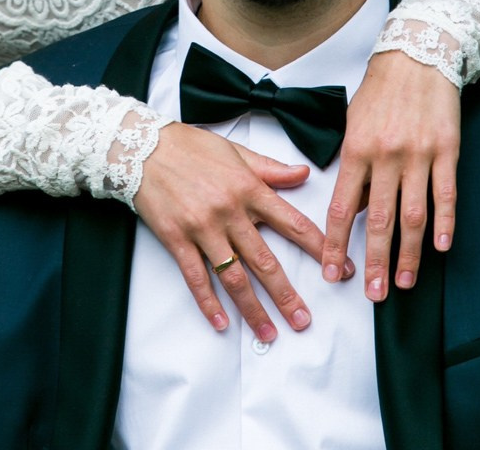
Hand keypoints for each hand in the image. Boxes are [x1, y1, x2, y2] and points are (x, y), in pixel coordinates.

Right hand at [135, 121, 344, 340]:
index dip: (319, 248)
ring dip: (253, 308)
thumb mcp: (236, 151)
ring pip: (233, 276)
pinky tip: (222, 323)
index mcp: (249, 188)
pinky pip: (196, 277)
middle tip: (303, 321)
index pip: (293, 223)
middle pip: (265, 260)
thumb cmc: (190, 146)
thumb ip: (270, 168)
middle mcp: (229, 211)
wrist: (143, 147)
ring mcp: (202, 228)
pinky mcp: (177, 239)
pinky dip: (209, 303)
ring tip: (269, 332)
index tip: (337, 269)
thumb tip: (303, 174)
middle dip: (287, 295)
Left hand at [323, 50, 459, 300]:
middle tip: (372, 295)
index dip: (335, 243)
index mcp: (356, 149)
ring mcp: (418, 154)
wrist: (416, 55)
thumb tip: (351, 211)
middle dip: (373, 261)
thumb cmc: (380, 92)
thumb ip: (352, 168)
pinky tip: (440, 247)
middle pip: (378, 220)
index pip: (341, 207)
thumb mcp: (353, 125)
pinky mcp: (447, 150)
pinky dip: (444, 223)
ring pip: (412, 214)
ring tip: (402, 282)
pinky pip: (446, 194)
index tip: (332, 272)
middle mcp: (385, 155)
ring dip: (407, 253)